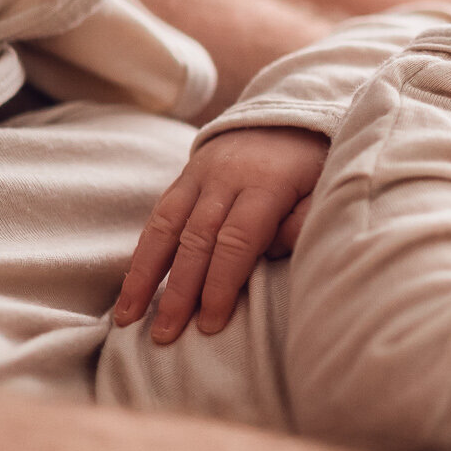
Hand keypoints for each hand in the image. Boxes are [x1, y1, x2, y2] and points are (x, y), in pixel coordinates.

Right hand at [113, 127, 328, 343]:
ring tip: (126, 316)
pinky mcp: (184, 176)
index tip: (209, 324)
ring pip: (166, 226)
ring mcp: (200, 174)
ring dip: (144, 275)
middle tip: (164, 334)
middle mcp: (226, 176)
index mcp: (266, 182)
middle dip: (179, 290)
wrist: (287, 117)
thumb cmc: (312, 166)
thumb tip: (270, 254)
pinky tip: (132, 285)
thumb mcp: (324, 186)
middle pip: (197, 238)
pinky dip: (143, 252)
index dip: (220, 283)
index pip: (237, 240)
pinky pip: (159, 215)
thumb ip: (303, 221)